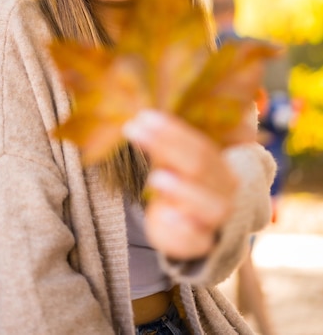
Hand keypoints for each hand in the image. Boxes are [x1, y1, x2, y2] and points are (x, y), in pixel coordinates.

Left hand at [123, 110, 238, 260]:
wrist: (190, 230)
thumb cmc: (181, 188)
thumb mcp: (173, 165)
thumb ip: (161, 147)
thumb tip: (140, 121)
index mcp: (219, 166)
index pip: (200, 144)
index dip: (173, 131)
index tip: (144, 117)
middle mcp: (224, 190)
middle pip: (200, 167)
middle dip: (168, 147)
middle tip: (136, 131)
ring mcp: (215, 219)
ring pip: (209, 205)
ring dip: (182, 189)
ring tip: (156, 177)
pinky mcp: (201, 243)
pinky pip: (197, 238)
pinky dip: (182, 227)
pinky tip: (165, 214)